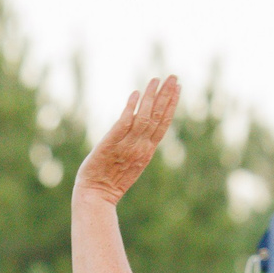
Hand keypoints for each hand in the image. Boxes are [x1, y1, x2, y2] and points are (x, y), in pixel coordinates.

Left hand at [75, 76, 179, 205]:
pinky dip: (130, 108)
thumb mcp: (131, 164)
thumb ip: (137, 147)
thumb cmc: (109, 182)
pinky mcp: (110, 144)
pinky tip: (135, 94)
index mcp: (146, 151)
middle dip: (166, 96)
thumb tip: (139, 129)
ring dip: (150, 97)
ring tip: (156, 80)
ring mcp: (126, 146)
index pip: (163, 124)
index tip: (178, 89)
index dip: (171, 105)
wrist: (95, 195)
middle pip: (157, 117)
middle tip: (173, 77)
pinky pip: (123, 123)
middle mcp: (140, 147)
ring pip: (143, 117)